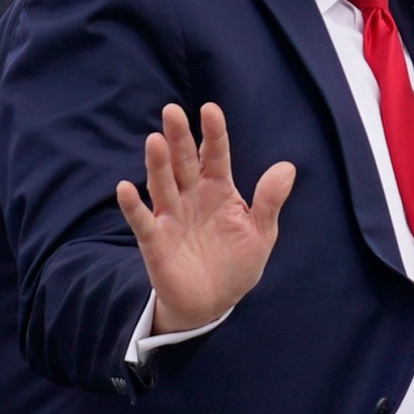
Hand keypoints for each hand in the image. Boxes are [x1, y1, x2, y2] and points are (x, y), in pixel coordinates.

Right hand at [115, 103, 295, 334]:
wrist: (213, 303)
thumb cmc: (236, 263)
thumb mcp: (261, 233)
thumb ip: (269, 201)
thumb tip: (288, 167)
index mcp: (218, 189)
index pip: (215, 155)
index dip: (213, 134)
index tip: (210, 110)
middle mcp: (191, 196)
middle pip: (183, 162)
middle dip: (178, 138)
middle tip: (172, 112)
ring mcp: (171, 216)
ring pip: (162, 184)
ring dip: (157, 164)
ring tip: (155, 141)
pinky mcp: (154, 241)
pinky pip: (142, 220)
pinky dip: (133, 206)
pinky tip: (125, 188)